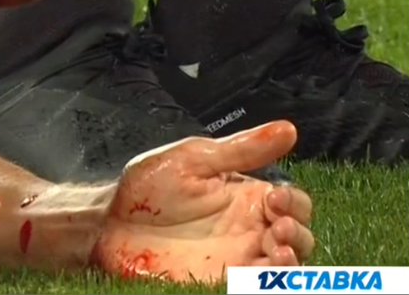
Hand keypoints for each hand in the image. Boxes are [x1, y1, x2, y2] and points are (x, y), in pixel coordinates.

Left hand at [95, 120, 314, 282]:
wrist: (109, 221)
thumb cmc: (146, 188)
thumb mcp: (194, 159)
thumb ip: (242, 149)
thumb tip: (287, 129)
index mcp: (246, 196)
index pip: (293, 202)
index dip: (295, 202)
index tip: (275, 197)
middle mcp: (247, 228)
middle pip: (298, 236)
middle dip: (298, 232)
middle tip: (278, 225)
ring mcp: (236, 256)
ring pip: (285, 265)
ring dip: (291, 258)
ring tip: (277, 247)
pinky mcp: (220, 278)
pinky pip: (257, 283)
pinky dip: (269, 280)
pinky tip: (262, 268)